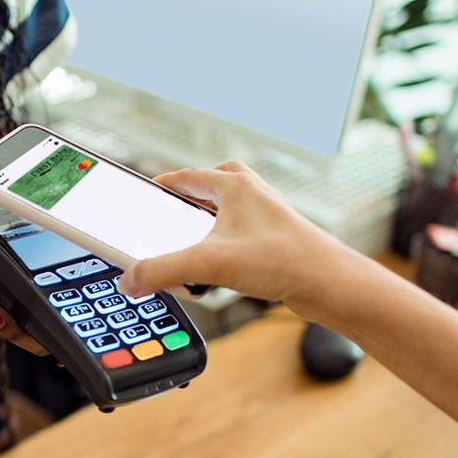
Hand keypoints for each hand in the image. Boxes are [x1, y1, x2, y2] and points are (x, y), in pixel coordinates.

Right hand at [116, 161, 356, 316]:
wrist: (327, 282)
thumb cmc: (282, 260)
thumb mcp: (209, 264)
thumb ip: (163, 270)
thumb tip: (130, 279)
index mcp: (235, 186)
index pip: (188, 175)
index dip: (163, 184)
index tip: (145, 194)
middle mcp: (254, 194)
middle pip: (214, 182)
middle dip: (191, 194)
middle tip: (172, 211)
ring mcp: (268, 214)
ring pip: (232, 205)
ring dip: (211, 218)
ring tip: (194, 239)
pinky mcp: (278, 237)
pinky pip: (245, 228)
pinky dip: (228, 239)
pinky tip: (222, 263)